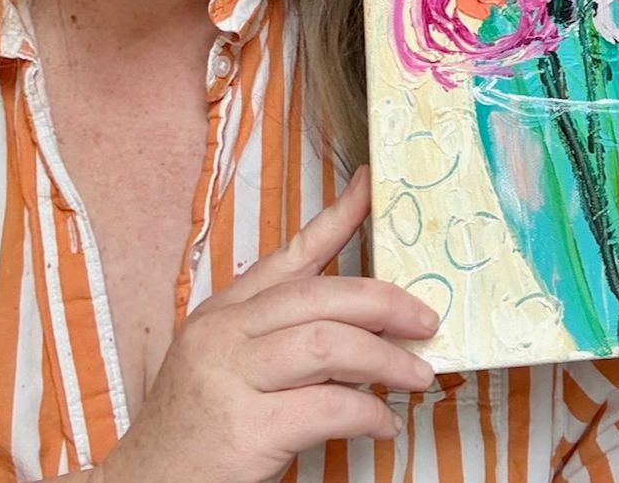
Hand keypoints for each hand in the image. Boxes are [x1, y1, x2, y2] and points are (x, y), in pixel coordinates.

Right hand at [100, 165, 437, 482]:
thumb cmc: (194, 431)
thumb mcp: (224, 365)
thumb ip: (277, 339)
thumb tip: (357, 329)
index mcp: (222, 313)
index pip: (288, 255)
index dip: (335, 219)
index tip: (370, 188)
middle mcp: (223, 334)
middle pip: (317, 296)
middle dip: (382, 302)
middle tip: (424, 318)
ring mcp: (230, 378)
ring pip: (326, 344)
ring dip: (384, 357)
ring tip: (417, 374)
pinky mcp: (245, 430)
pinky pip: (326, 407)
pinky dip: (367, 412)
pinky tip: (384, 423)